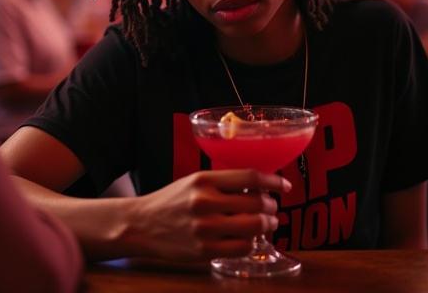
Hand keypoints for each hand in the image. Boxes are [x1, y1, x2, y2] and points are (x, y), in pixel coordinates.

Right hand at [127, 170, 290, 260]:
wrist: (143, 224)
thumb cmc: (172, 200)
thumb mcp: (195, 181)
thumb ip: (223, 183)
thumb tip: (259, 186)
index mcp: (205, 179)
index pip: (250, 177)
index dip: (273, 180)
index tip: (284, 185)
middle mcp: (206, 201)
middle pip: (257, 202)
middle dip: (271, 205)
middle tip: (272, 207)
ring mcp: (205, 228)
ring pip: (254, 226)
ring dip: (267, 224)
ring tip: (267, 222)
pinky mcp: (204, 251)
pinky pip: (242, 248)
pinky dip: (252, 242)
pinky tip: (249, 238)